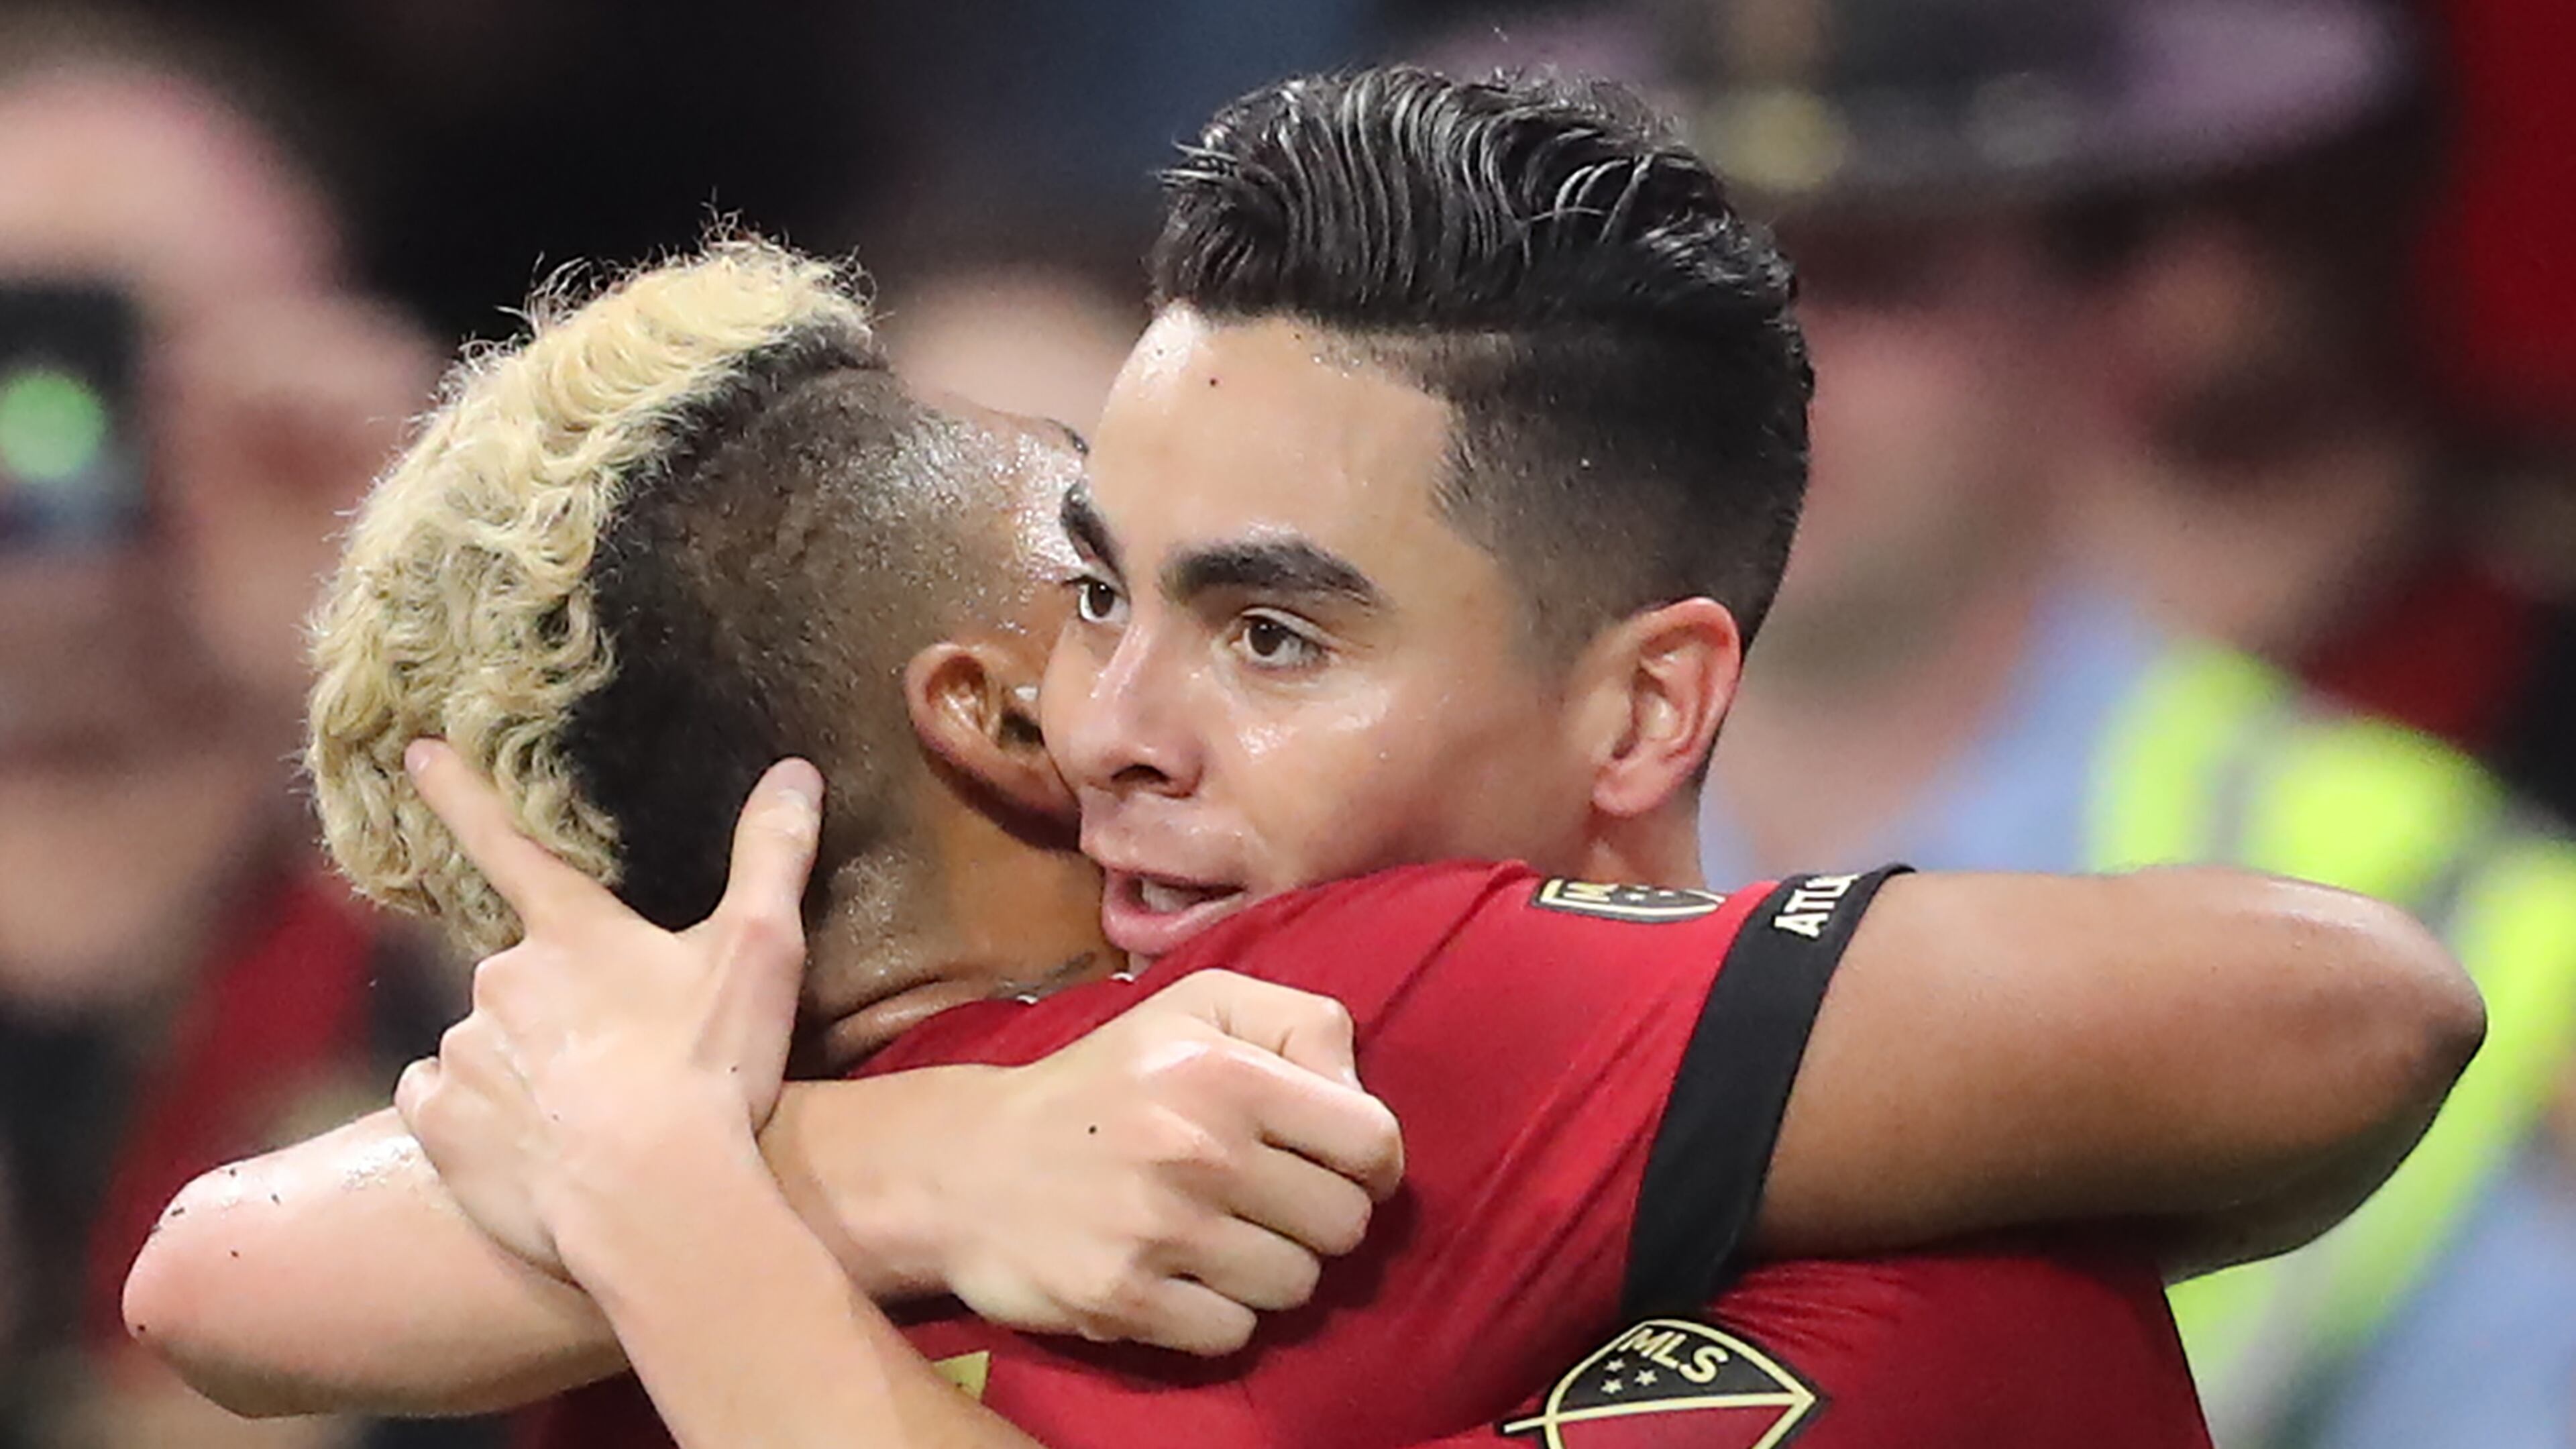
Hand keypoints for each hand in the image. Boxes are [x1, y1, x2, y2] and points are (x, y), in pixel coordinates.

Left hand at [394, 741, 823, 1274]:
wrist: (651, 1203)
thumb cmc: (710, 1070)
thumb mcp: (762, 952)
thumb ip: (773, 856)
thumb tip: (795, 771)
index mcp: (571, 931)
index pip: (508, 842)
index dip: (459, 791)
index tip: (413, 750)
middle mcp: (499, 977)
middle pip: (522, 974)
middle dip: (563, 1008)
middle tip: (628, 1059)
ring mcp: (461, 1052)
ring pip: (487, 1044)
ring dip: (527, 1066)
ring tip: (594, 1116)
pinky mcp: (438, 1124)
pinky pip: (442, 1103)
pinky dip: (479, 1118)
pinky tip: (533, 1146)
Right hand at [922, 971, 1404, 1354]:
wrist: (965, 1166)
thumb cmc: (1103, 1084)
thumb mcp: (1196, 1007)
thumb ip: (1299, 1023)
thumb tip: (1359, 1093)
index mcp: (1223, 1069)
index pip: (1372, 1141)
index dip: (1370, 1161)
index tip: (1335, 1164)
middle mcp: (1198, 1149)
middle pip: (1344, 1224)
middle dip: (1318, 1218)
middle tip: (1267, 1203)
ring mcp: (1159, 1231)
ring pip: (1297, 1284)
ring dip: (1270, 1269)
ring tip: (1220, 1237)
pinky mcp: (1124, 1300)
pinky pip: (1235, 1333)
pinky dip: (1219, 1314)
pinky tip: (1181, 1276)